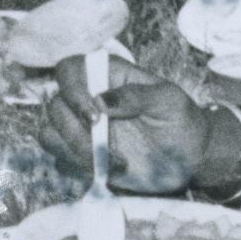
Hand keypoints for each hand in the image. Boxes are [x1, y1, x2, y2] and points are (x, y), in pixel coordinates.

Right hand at [42, 54, 215, 193]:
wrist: (190, 158)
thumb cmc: (181, 121)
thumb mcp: (169, 101)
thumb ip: (137, 95)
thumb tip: (100, 100)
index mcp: (107, 77)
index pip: (69, 70)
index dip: (71, 89)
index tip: (94, 116)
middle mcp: (87, 99)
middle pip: (55, 106)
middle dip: (75, 130)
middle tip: (107, 148)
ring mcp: (82, 127)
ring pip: (50, 132)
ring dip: (74, 149)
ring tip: (110, 162)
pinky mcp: (82, 153)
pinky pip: (59, 156)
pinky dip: (77, 164)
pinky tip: (108, 169)